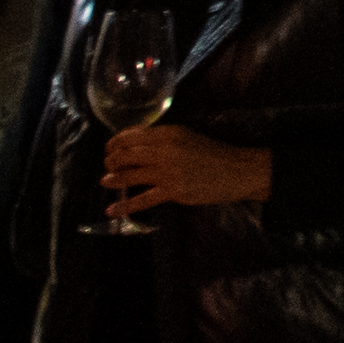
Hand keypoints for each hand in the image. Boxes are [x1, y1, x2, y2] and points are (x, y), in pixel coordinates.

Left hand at [101, 123, 272, 215]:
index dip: (116, 141)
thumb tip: (138, 145)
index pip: (133, 135)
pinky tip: (112, 209)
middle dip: (112, 159)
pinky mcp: (172, 191)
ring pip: (131, 174)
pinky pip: (143, 199)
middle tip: (108, 163)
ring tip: (106, 180)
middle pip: (127, 154)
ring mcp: (168, 172)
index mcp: (169, 133)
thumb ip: (164, 139)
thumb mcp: (188, 136)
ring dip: (115, 178)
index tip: (110, 146)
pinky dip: (125, 205)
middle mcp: (165, 150)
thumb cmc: (214, 152)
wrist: (237, 170)